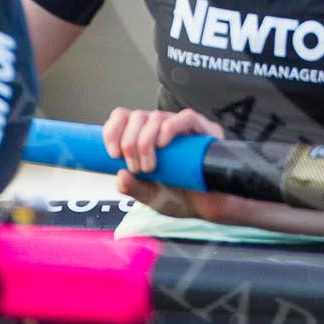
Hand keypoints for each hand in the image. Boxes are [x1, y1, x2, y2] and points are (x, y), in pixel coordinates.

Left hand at [103, 107, 244, 223]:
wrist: (211, 207)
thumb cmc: (182, 198)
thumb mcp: (151, 197)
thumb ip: (134, 189)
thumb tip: (120, 177)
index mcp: (147, 137)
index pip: (124, 117)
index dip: (113, 130)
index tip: (113, 154)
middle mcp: (163, 127)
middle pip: (138, 116)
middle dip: (129, 142)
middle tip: (136, 168)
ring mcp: (184, 127)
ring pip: (157, 116)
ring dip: (145, 141)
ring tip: (150, 167)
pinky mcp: (205, 130)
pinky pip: (186, 117)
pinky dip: (170, 128)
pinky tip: (164, 144)